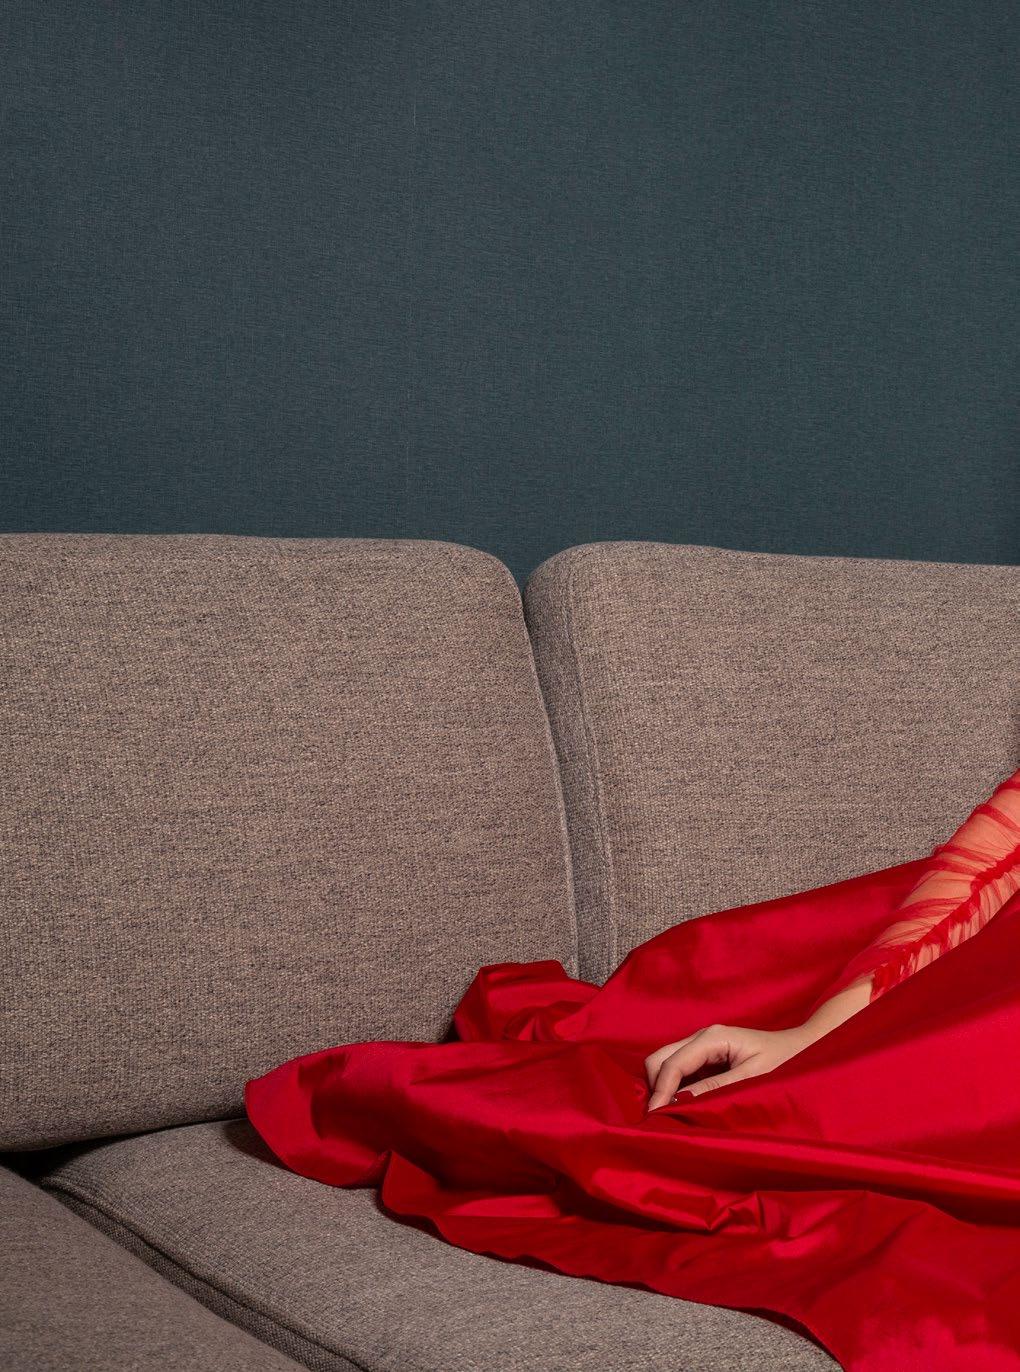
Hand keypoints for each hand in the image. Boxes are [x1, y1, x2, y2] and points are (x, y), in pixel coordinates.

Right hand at [644, 1022, 816, 1109]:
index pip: (674, 1062)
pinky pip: (680, 1070)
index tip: (654, 1118)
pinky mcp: (706, 1057)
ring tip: (667, 1116)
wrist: (803, 1049)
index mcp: (713, 1037)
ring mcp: (703, 1045)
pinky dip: (673, 1087)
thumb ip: (716, 1089)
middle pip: (661, 1057)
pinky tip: (680, 1107)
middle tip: (658, 1118)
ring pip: (666, 1062)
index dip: (661, 1090)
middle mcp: (703, 1037)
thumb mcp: (753, 1079)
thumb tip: (679, 1102)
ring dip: (663, 1087)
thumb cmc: (785, 1062)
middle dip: (655, 1086)